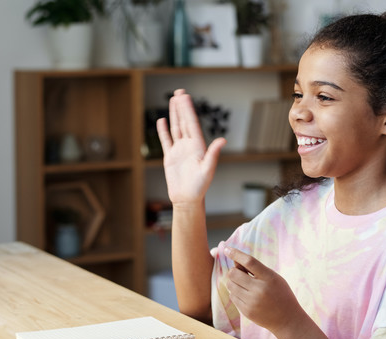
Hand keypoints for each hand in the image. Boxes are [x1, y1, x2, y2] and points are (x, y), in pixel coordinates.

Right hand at [156, 89, 225, 206]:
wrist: (187, 199)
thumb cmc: (200, 187)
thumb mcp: (208, 170)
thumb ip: (213, 154)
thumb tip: (223, 140)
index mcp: (198, 146)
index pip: (192, 124)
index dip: (188, 110)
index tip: (185, 97)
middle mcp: (189, 145)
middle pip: (184, 122)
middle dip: (182, 107)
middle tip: (179, 92)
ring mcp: (179, 150)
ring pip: (176, 128)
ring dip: (174, 114)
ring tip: (173, 100)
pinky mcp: (170, 157)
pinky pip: (166, 141)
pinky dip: (163, 130)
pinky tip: (162, 120)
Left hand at [223, 246, 302, 334]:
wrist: (287, 319)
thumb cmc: (280, 294)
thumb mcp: (273, 277)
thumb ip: (255, 269)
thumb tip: (234, 261)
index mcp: (269, 277)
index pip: (249, 261)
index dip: (236, 254)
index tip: (227, 249)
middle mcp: (260, 289)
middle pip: (234, 273)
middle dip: (234, 271)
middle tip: (242, 274)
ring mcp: (252, 302)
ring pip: (230, 285)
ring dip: (234, 283)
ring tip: (246, 286)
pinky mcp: (247, 311)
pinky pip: (232, 297)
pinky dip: (236, 293)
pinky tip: (247, 296)